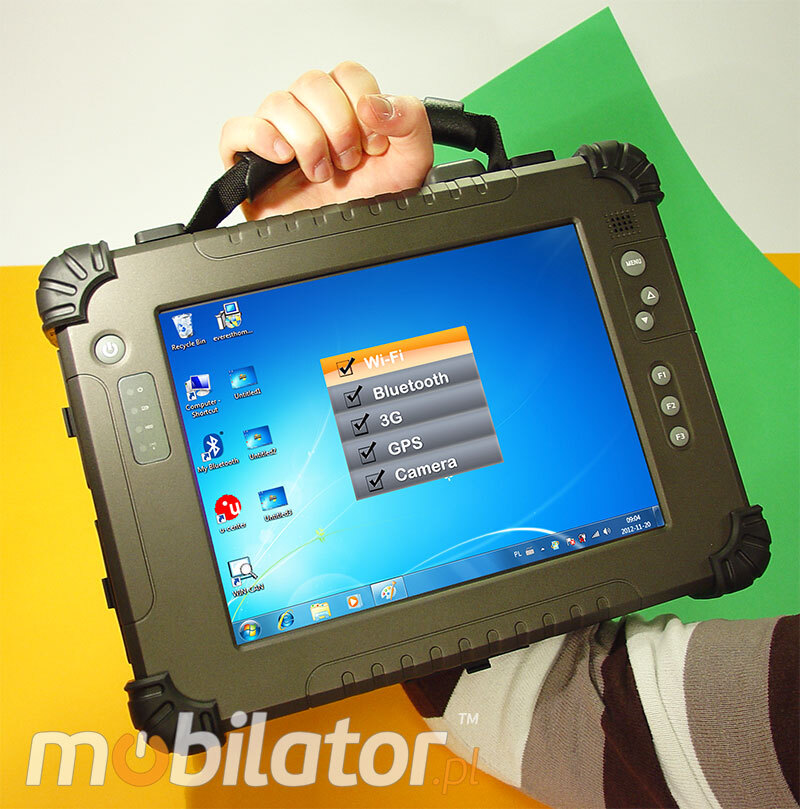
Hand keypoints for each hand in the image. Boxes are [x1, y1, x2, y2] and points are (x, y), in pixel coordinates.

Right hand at [219, 62, 433, 219]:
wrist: (349, 249)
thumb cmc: (372, 207)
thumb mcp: (410, 163)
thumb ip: (410, 121)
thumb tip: (376, 103)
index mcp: (347, 110)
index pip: (347, 74)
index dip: (362, 103)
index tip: (374, 143)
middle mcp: (312, 118)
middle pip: (312, 82)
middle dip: (337, 125)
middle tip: (348, 162)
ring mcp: (279, 137)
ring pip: (278, 103)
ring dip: (307, 139)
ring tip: (322, 173)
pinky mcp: (250, 162)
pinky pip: (237, 130)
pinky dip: (260, 137)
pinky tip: (284, 157)